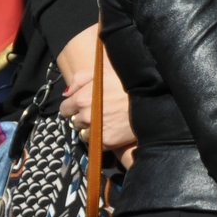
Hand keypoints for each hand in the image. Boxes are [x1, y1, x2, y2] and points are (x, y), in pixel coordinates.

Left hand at [56, 25, 136, 151]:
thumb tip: (66, 93)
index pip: (65, 108)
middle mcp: (86, 116)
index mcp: (82, 98)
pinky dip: (102, 138)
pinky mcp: (107, 142)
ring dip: (91, 129)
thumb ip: (80, 79)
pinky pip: (96, 143)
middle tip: (99, 111)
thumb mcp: (104, 72)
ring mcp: (96, 130)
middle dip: (84, 117)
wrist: (151, 100)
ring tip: (106, 121)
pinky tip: (112, 129)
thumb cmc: (129, 83)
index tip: (84, 105)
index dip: (74, 106)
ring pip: (84, 134)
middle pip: (74, 121)